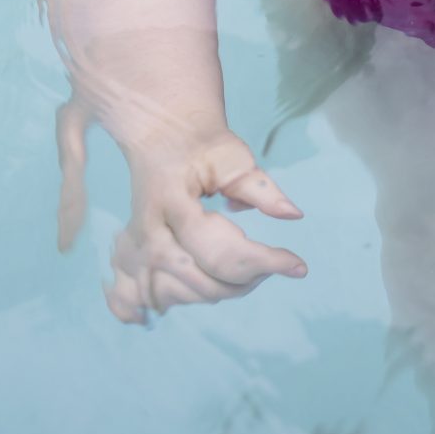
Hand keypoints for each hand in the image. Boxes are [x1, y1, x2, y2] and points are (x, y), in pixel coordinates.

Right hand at [56, 98, 307, 323]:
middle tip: (277, 262)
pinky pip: (151, 297)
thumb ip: (260, 188)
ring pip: (185, 295)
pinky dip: (180, 301)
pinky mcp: (135, 257)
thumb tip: (293, 214)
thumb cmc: (200, 143)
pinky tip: (206, 294)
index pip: (220, 253)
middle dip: (249, 278)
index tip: (299, 265)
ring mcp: (138, 249)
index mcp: (173, 204)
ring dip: (226, 289)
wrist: (160, 133)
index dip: (264, 263)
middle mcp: (150, 233)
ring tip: (254, 269)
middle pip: (204, 282)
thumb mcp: (232, 156)